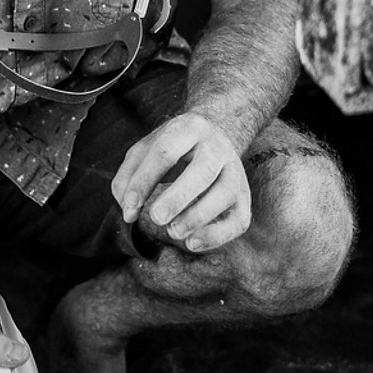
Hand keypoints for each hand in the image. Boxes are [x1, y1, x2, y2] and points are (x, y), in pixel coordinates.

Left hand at [113, 113, 252, 254]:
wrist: (216, 134)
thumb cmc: (175, 146)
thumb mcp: (147, 148)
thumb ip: (130, 176)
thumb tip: (128, 210)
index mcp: (190, 128)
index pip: (166, 151)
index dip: (145, 180)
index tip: (130, 206)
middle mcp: (217, 147)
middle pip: (203, 171)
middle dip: (178, 197)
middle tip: (156, 218)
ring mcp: (235, 171)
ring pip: (225, 194)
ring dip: (198, 217)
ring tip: (173, 232)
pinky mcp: (244, 196)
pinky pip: (239, 219)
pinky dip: (217, 236)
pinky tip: (193, 243)